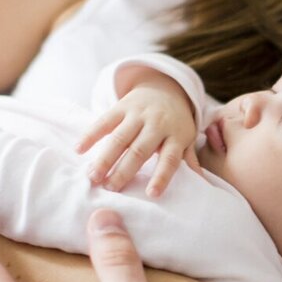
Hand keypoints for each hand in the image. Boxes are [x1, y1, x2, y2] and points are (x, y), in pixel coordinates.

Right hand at [78, 70, 200, 196]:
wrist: (165, 88)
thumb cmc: (175, 123)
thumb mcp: (186, 139)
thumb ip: (189, 159)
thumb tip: (202, 184)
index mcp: (176, 135)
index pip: (170, 159)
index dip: (162, 176)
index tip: (152, 194)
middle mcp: (158, 124)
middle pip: (140, 150)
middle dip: (124, 170)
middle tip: (110, 188)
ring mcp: (139, 114)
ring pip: (120, 137)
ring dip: (105, 157)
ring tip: (92, 176)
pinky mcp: (122, 106)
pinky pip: (104, 120)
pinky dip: (91, 134)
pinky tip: (79, 150)